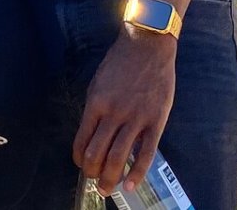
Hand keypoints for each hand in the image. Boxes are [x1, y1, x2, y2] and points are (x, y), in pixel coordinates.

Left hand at [72, 29, 176, 196]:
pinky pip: (146, 153)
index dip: (80, 159)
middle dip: (93, 174)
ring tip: (108, 189)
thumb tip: (91, 133)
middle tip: (95, 182)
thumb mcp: (98, 83)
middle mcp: (113, 113)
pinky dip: (137, 172)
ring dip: (111, 178)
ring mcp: (135, 118)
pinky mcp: (156, 121)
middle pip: (97, 153)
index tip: (81, 166)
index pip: (82, 141)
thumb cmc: (120, 63)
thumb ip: (95, 108)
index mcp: (95, 103)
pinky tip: (131, 184)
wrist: (147, 46)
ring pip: (119, 157)